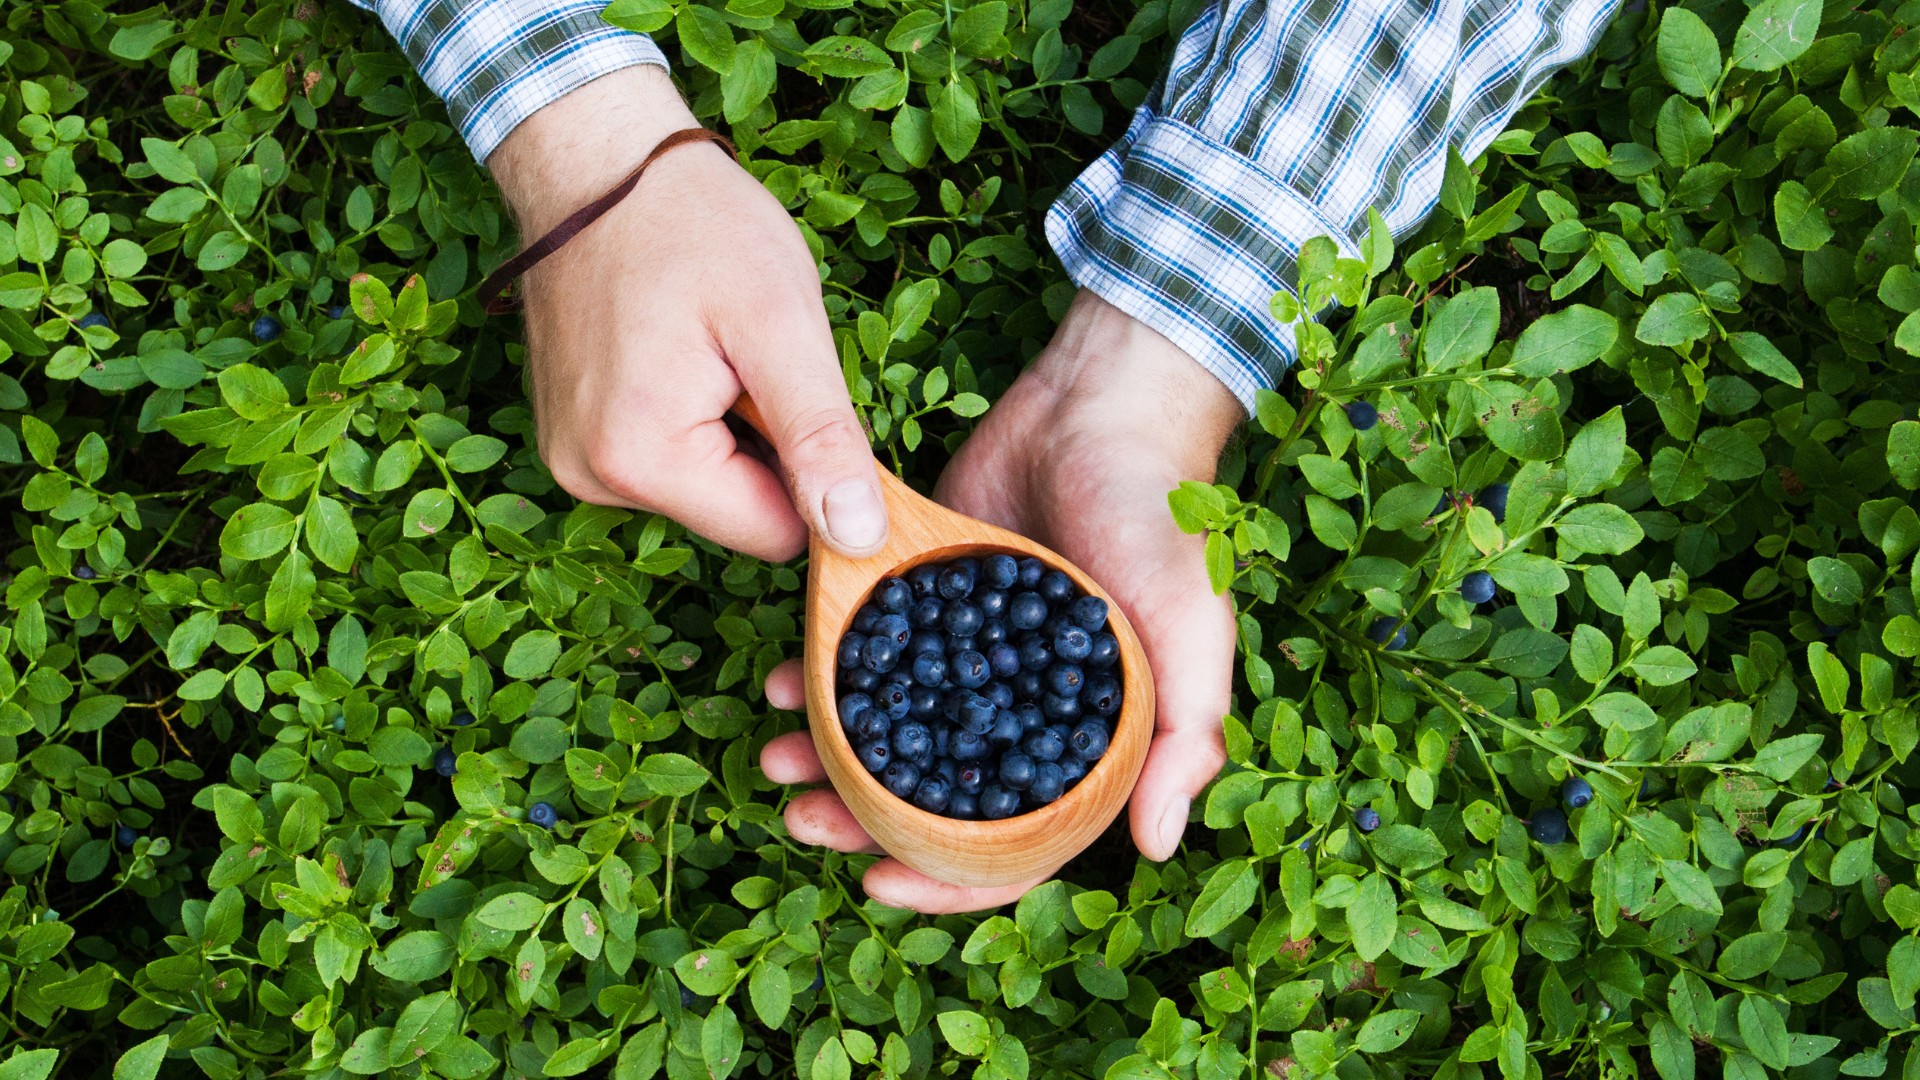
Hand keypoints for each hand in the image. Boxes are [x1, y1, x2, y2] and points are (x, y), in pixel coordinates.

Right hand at [488, 67, 886, 561]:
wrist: (595, 159)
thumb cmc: (693, 223)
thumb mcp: (780, 323)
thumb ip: (821, 438)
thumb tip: (859, 540)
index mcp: (639, 460)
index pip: (775, 535)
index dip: (816, 478)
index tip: (806, 397)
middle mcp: (591, 478)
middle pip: (736, 514)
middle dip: (768, 446)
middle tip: (752, 357)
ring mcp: (574, 460)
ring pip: (705, 488)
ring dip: (732, 429)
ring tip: (714, 346)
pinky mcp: (574, 438)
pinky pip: (667, 459)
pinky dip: (694, 417)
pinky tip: (686, 353)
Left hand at [760, 291, 1243, 911]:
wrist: (1102, 405)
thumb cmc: (1160, 522)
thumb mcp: (1192, 629)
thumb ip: (1188, 736)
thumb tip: (1154, 846)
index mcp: (1083, 740)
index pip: (1015, 844)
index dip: (949, 881)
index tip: (876, 885)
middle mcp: (1017, 710)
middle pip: (931, 799)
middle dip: (861, 820)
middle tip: (802, 816)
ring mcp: (964, 656)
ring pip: (886, 732)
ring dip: (828, 755)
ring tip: (776, 758)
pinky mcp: (923, 595)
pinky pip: (866, 651)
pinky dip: (823, 672)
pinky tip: (785, 677)